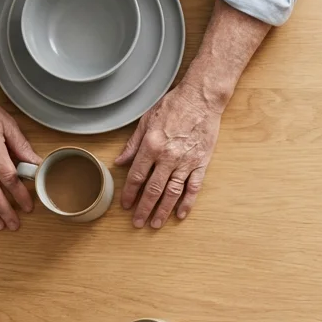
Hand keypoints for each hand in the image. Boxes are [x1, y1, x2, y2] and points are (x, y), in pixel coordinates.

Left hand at [115, 82, 220, 227]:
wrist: (201, 98)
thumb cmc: (174, 105)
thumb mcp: (146, 121)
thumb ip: (133, 144)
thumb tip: (120, 161)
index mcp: (151, 145)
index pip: (137, 176)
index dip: (130, 193)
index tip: (126, 205)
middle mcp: (167, 156)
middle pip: (153, 189)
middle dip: (144, 208)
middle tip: (138, 223)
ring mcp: (186, 161)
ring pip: (172, 192)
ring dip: (163, 210)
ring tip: (156, 223)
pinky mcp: (201, 162)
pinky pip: (193, 186)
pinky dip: (187, 202)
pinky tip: (180, 214)